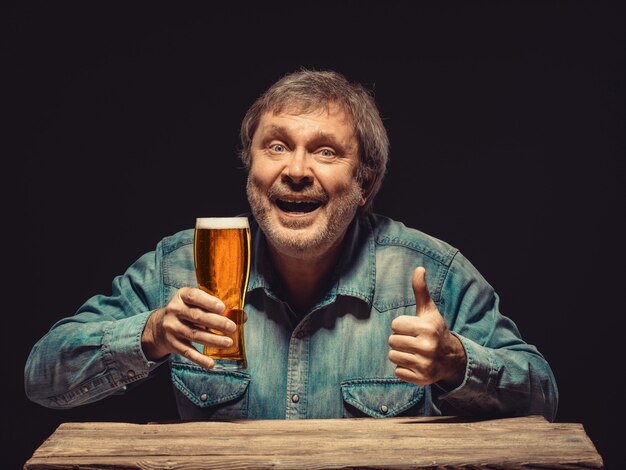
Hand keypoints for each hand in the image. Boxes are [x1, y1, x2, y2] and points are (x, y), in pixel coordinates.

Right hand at [141, 287, 235, 367]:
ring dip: (213, 340)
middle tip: (232, 328)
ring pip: (194, 335)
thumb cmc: (186, 311)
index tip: (223, 307)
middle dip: (217, 323)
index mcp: (181, 296)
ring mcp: (172, 327)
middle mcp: (174, 310)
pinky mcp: (172, 343)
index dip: (208, 302)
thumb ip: (217, 308)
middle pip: (197, 317)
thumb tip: (243, 317)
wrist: (158, 326)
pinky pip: (187, 352)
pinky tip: (211, 364)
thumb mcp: (196, 303)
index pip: (194, 296)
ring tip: (228, 343)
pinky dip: (200, 359)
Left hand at [388, 267, 465, 386]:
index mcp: (427, 329)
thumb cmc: (434, 330)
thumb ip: (421, 290)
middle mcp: (427, 347)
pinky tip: (416, 363)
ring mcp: (424, 364)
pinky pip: (397, 371)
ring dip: (399, 353)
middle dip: (399, 340)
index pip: (395, 324)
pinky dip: (404, 368)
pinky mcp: (420, 379)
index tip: (413, 328)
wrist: (451, 358)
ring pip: (392, 356)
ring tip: (414, 352)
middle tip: (413, 341)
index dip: (402, 325)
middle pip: (392, 341)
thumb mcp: (428, 310)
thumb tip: (419, 268)